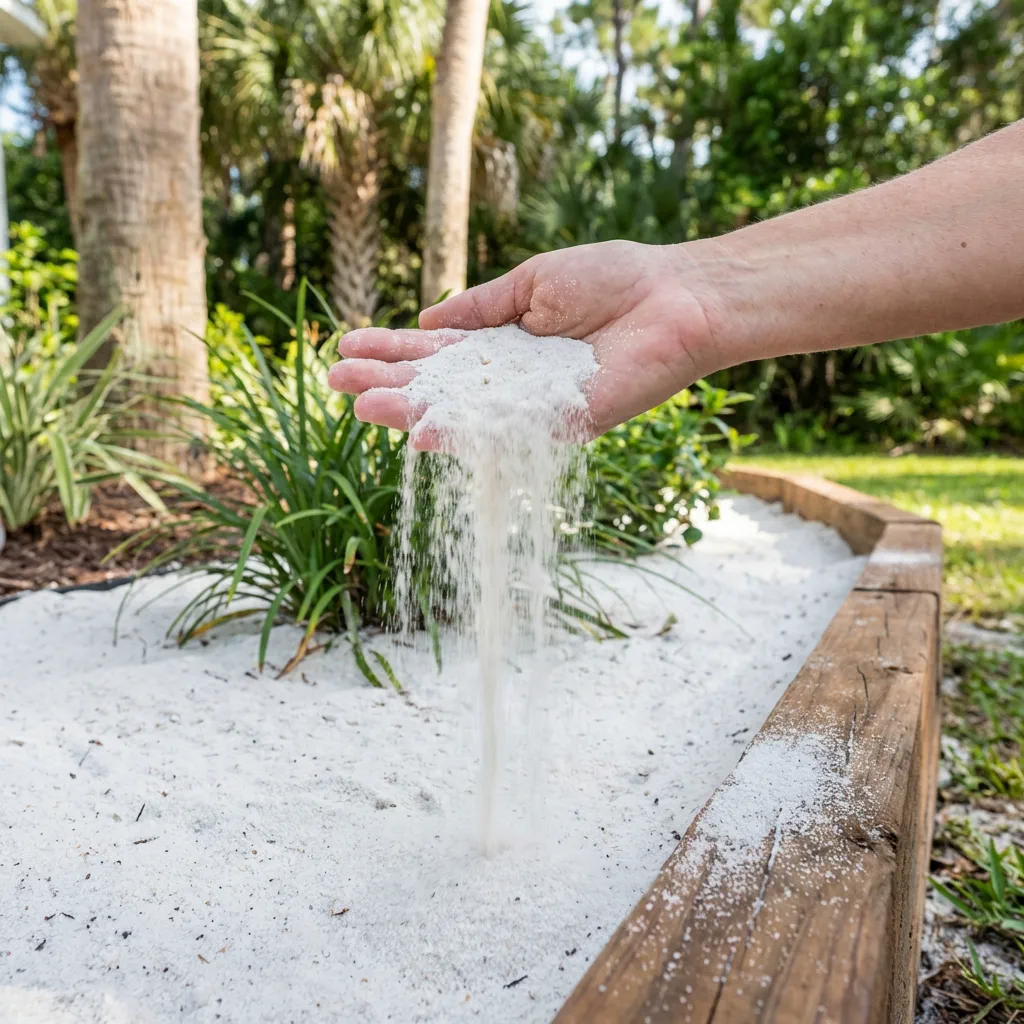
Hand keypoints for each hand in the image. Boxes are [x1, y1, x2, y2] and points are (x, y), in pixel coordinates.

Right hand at [326, 240, 722, 444]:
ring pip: (461, 414)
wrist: (675, 297)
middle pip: (438, 386)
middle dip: (387, 381)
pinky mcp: (560, 425)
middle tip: (335, 379)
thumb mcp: (533, 283)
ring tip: (360, 405)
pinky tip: (421, 432)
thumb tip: (427, 319)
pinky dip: (462, 434)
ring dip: (410, 411)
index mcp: (502, 343)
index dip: (392, 349)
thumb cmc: (613, 279)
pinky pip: (505, 433)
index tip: (346, 345)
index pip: (435, 352)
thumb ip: (481, 308)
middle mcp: (510, 380)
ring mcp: (531, 406)